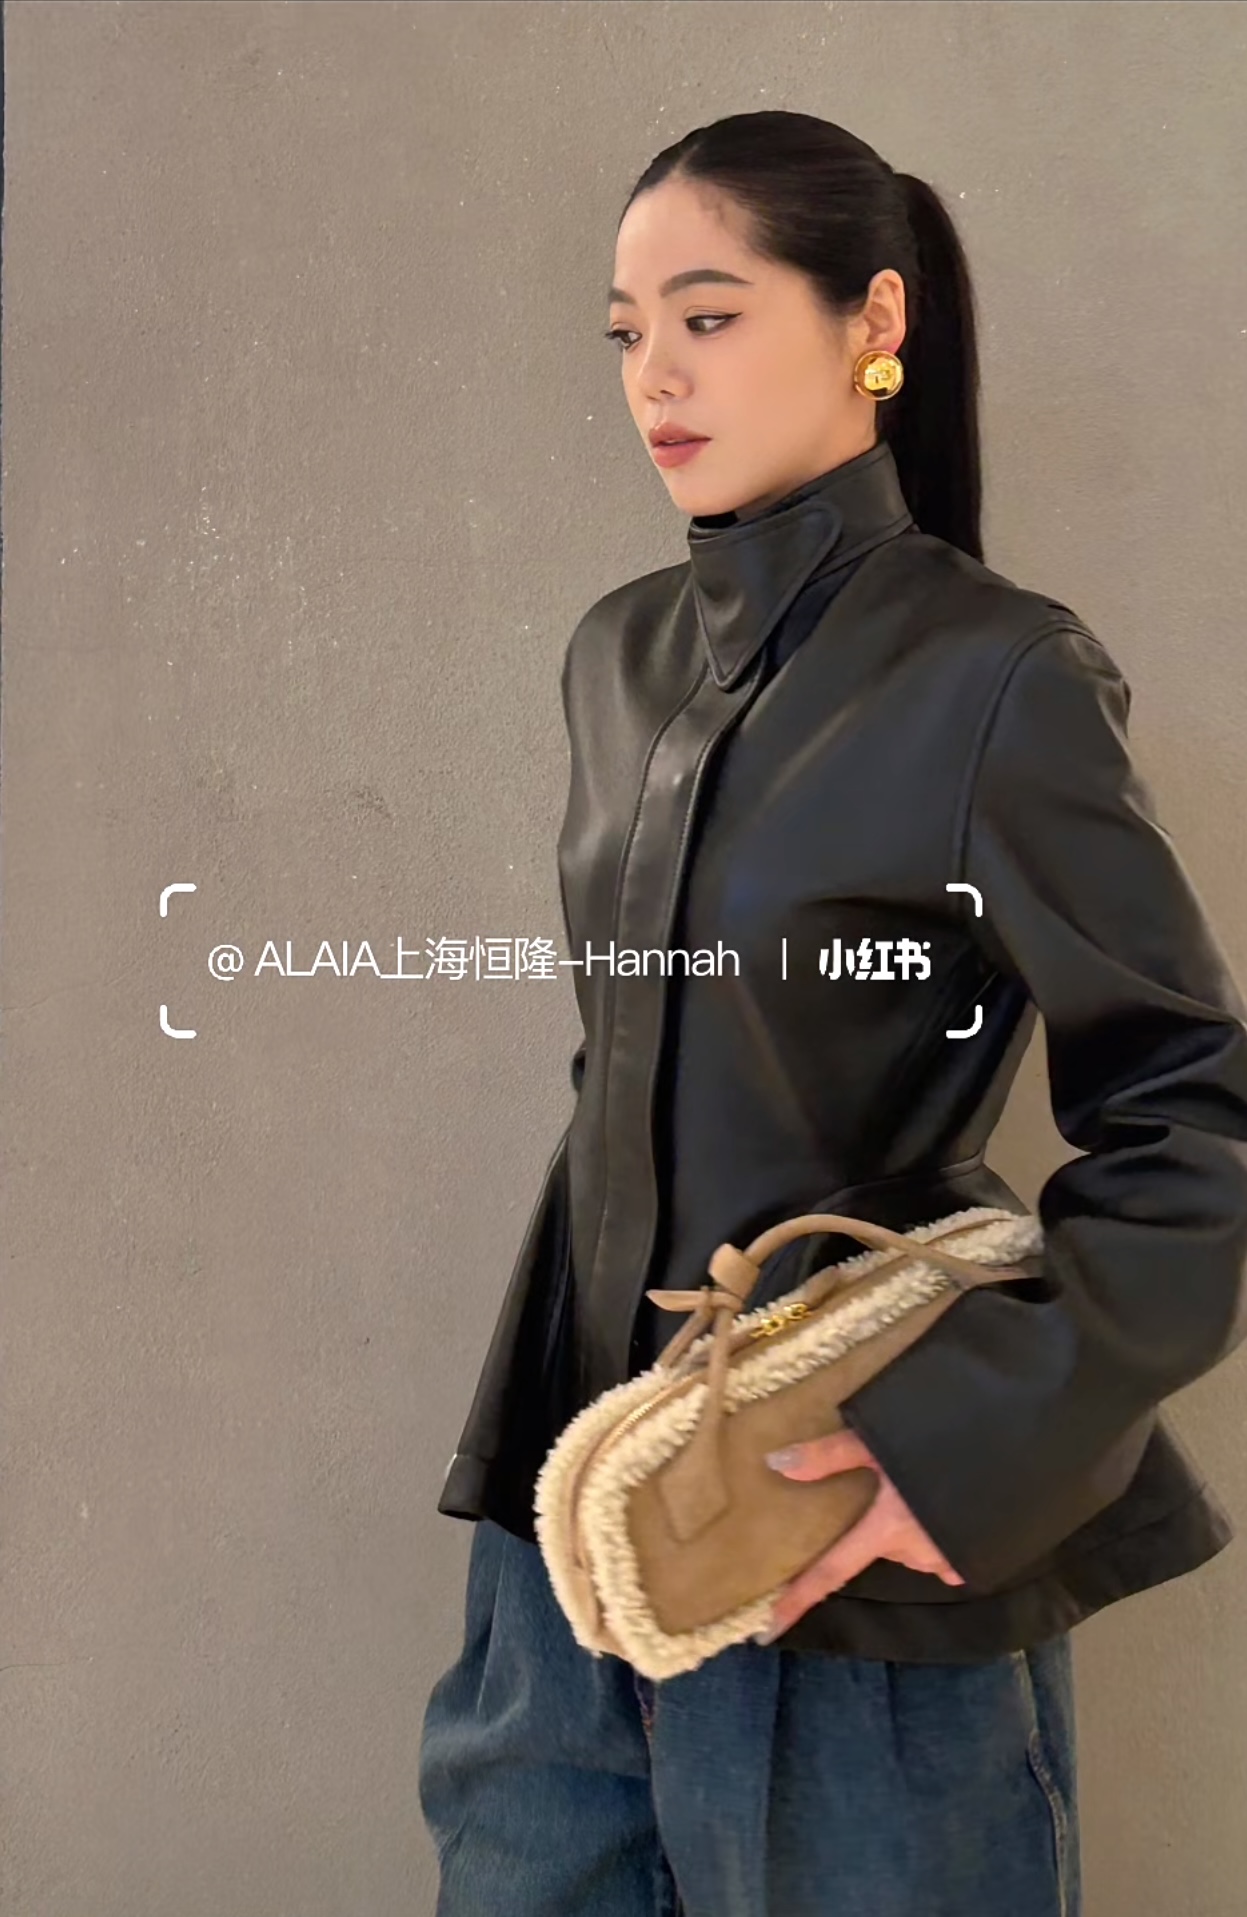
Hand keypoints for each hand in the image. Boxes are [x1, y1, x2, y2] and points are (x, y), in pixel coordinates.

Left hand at [753, 1426, 964, 1643]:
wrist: (1017, 1445)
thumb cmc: (945, 1441)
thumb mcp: (882, 1441)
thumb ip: (830, 1455)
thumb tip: (775, 1463)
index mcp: (887, 1529)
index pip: (831, 1572)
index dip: (799, 1599)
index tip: (768, 1632)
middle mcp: (916, 1554)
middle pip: (877, 1548)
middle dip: (877, 1525)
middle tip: (891, 1485)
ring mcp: (948, 1560)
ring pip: (911, 1547)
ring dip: (911, 1524)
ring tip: (922, 1487)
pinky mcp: (974, 1558)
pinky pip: (942, 1553)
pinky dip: (938, 1533)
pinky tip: (947, 1504)